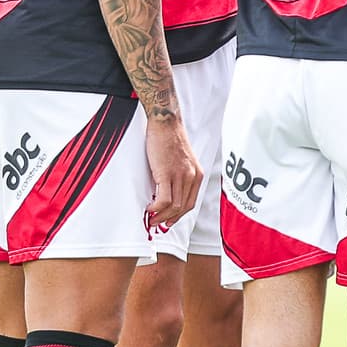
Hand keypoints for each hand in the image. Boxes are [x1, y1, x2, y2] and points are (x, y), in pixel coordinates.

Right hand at [142, 115, 200, 231]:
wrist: (165, 122)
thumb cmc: (170, 139)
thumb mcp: (182, 160)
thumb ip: (180, 175)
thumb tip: (168, 192)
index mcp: (197, 174)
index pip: (190, 202)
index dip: (178, 215)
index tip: (168, 220)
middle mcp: (192, 176)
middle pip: (183, 208)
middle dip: (169, 219)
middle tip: (157, 224)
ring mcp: (180, 175)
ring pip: (174, 207)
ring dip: (161, 217)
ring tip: (151, 219)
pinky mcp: (167, 173)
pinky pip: (164, 199)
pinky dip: (156, 208)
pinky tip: (149, 208)